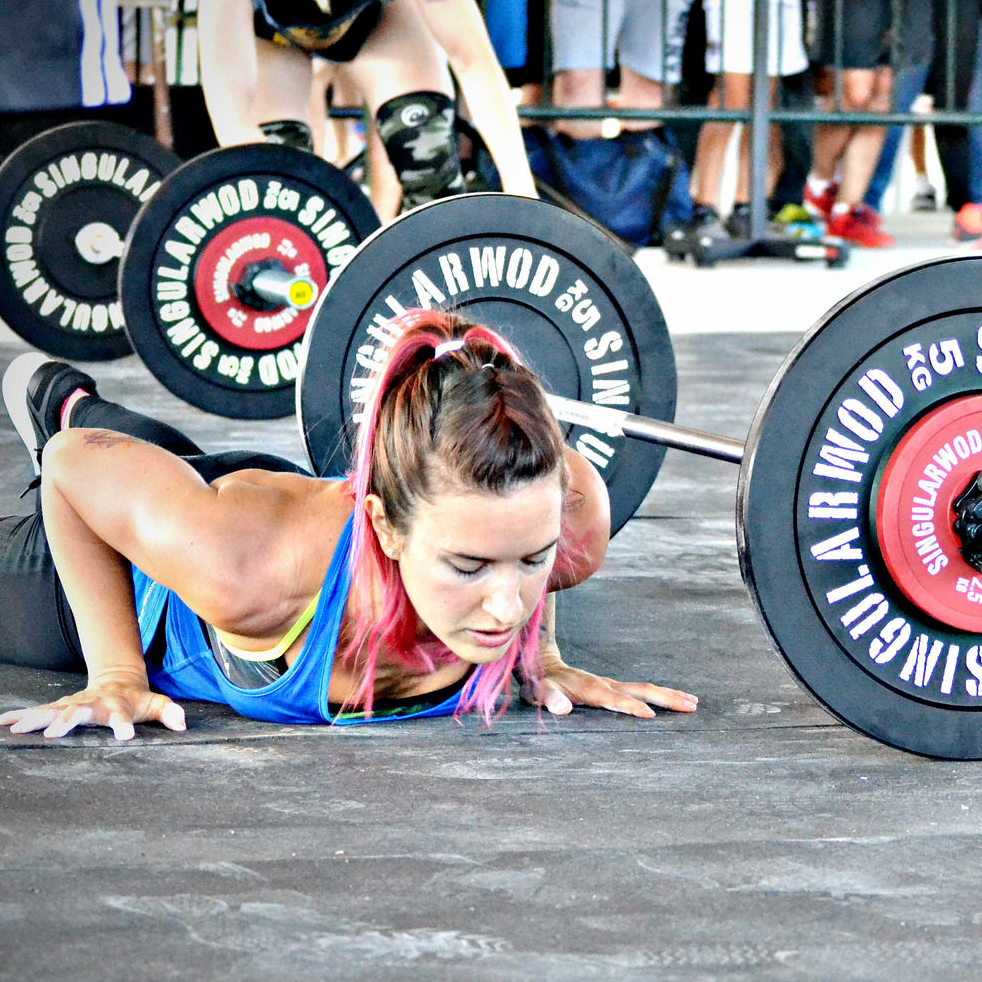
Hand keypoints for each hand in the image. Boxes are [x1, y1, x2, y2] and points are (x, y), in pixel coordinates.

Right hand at [0, 671, 185, 739]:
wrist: (117, 679)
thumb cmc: (136, 699)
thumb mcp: (156, 703)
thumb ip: (169, 712)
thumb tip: (182, 724)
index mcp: (116, 705)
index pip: (121, 716)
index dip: (123, 726)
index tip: (125, 737)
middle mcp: (92, 702)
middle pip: (79, 710)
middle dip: (67, 720)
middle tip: (55, 733)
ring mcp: (74, 702)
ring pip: (53, 709)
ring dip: (36, 718)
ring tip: (17, 727)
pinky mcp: (60, 706)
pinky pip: (38, 711)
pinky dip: (21, 716)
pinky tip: (4, 723)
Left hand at [520, 647, 697, 718]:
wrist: (542, 663)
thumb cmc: (539, 683)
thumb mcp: (538, 692)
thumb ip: (550, 699)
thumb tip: (563, 709)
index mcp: (590, 689)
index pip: (614, 699)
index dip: (630, 708)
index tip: (650, 717)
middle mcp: (605, 684)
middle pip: (641, 690)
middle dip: (666, 699)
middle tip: (692, 705)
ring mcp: (610, 684)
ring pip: (644, 689)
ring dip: (669, 695)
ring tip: (693, 702)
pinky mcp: (612, 687)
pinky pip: (639, 691)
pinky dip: (659, 695)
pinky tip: (672, 701)